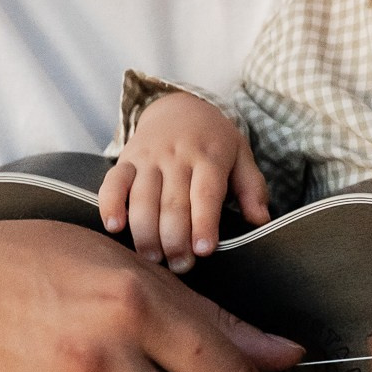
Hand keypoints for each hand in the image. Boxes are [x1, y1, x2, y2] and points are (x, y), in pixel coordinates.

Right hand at [100, 92, 270, 272]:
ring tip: (153, 259)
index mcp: (209, 156)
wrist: (180, 105)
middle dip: (175, 239)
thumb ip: (252, 188)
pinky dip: (110, 203)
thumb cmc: (214, 141)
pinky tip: (114, 227)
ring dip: (145, 232)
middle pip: (173, 202)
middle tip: (181, 266)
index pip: (205, 193)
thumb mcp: (241, 156)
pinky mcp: (126, 159)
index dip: (204, 223)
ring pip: (142, 197)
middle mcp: (177, 156)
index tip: (204, 250)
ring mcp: (149, 157)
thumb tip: (260, 220)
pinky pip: (113, 181)